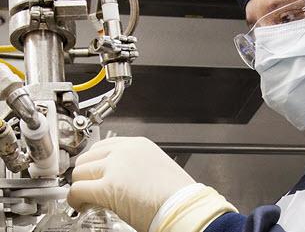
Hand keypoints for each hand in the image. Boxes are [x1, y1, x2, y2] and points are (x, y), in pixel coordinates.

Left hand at [67, 137, 195, 231]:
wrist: (183, 206)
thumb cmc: (176, 194)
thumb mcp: (156, 167)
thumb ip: (135, 165)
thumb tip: (120, 176)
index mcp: (139, 144)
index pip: (103, 146)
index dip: (94, 162)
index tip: (92, 173)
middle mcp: (125, 151)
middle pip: (87, 157)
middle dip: (85, 174)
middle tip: (89, 188)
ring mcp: (115, 167)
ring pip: (79, 173)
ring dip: (80, 186)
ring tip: (87, 199)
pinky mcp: (108, 187)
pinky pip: (78, 190)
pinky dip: (75, 200)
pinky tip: (83, 206)